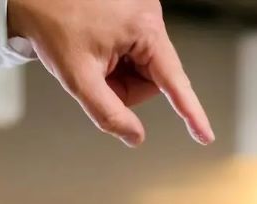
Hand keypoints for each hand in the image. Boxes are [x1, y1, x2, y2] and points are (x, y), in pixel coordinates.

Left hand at [7, 0, 213, 147]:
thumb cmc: (51, 27)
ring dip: (119, 73)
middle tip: (96, 77)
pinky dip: (116, 60)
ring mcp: (143, 12)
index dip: (190, 113)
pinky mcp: (135, 13)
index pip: (174, 81)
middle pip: (153, 77)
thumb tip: (135, 137)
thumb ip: (108, 113)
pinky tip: (97, 49)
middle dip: (125, 86)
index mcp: (144, 28)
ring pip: (143, 67)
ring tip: (93, 58)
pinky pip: (135, 52)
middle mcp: (150, 16)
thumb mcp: (77, 78)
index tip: (204, 135)